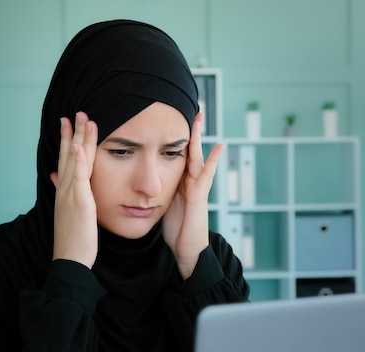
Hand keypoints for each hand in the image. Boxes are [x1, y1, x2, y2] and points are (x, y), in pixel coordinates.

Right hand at [50, 112, 98, 267]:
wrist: (70, 259)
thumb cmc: (74, 238)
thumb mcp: (68, 211)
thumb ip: (64, 191)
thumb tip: (55, 176)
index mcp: (65, 191)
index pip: (67, 160)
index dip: (68, 140)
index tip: (70, 122)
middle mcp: (65, 189)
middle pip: (69, 155)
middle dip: (73, 133)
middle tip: (76, 112)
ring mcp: (71, 195)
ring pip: (75, 161)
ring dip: (77, 139)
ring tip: (81, 119)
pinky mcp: (79, 203)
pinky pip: (78, 178)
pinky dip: (77, 161)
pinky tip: (77, 146)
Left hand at [162, 113, 223, 278]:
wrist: (187, 250)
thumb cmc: (176, 229)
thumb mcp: (163, 204)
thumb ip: (158, 190)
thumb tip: (144, 181)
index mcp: (179, 181)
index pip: (177, 154)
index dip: (174, 138)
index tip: (171, 120)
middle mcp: (190, 181)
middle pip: (188, 150)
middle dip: (189, 131)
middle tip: (191, 111)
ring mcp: (197, 187)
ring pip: (197, 156)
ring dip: (198, 138)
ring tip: (199, 119)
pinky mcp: (200, 196)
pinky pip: (207, 175)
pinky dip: (214, 161)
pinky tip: (219, 147)